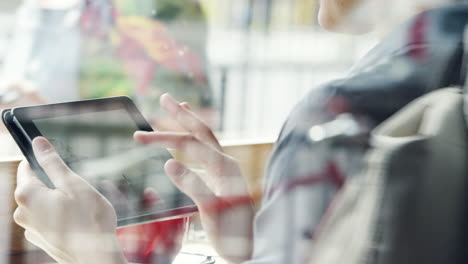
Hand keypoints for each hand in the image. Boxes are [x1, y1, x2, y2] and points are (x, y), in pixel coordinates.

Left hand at [13, 137, 126, 263]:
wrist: (97, 256)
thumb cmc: (89, 220)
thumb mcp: (74, 184)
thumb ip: (52, 162)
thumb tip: (38, 143)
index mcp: (27, 195)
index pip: (26, 167)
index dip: (41, 161)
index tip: (57, 161)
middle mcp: (23, 213)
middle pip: (36, 186)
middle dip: (56, 184)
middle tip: (79, 189)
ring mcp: (31, 229)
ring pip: (44, 204)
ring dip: (60, 201)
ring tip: (83, 206)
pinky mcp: (42, 239)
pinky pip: (49, 219)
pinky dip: (62, 215)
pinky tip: (79, 219)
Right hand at [134, 94, 254, 262]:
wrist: (246, 249)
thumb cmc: (231, 233)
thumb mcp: (211, 210)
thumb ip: (193, 185)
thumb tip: (169, 162)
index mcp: (224, 167)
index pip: (191, 144)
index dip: (165, 137)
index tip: (139, 137)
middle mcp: (226, 164)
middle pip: (201, 132)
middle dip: (181, 116)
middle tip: (163, 97)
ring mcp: (224, 171)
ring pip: (204, 140)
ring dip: (188, 125)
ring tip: (176, 108)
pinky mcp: (220, 179)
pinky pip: (204, 153)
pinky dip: (192, 143)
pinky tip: (184, 144)